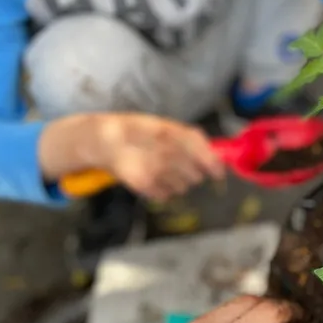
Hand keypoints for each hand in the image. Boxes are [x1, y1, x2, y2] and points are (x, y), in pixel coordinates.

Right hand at [38, 112, 224, 200]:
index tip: (219, 173)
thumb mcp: (166, 127)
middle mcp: (161, 149)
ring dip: (178, 182)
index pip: (198, 148)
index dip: (212, 162)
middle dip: (193, 173)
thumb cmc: (141, 132)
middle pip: (195, 175)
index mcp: (168, 130)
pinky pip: (166, 195)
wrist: (103, 140)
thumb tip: (219, 160)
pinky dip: (163, 190)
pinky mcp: (143, 184)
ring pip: (183, 187)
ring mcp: (152, 168)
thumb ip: (193, 141)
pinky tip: (152, 178)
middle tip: (178, 165)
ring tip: (162, 169)